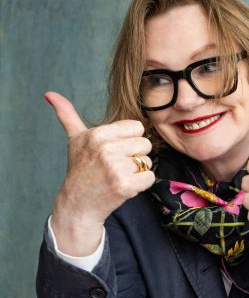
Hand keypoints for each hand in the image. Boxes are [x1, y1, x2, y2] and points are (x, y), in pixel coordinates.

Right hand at [46, 92, 154, 255]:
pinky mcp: (125, 186)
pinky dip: (141, 183)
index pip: (137, 127)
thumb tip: (49, 93)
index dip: (129, 139)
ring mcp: (116, 168)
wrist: (78, 203)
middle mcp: (106, 149)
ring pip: (148, 161)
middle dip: (134, 155)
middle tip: (116, 165)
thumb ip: (67, 115)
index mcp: (97, 134)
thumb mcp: (75, 139)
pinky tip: (124, 186)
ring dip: (137, 170)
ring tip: (118, 175)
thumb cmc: (81, 169)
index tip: (115, 149)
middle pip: (145, 144)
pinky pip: (150, 177)